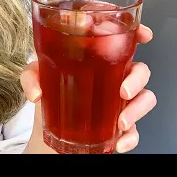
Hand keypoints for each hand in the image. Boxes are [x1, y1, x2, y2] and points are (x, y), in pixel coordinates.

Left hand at [21, 24, 156, 153]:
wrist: (50, 126)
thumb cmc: (49, 92)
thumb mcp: (36, 76)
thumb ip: (32, 76)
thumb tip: (37, 93)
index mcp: (99, 58)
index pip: (124, 41)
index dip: (139, 35)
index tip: (144, 36)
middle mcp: (114, 77)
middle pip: (140, 70)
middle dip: (138, 80)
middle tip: (123, 91)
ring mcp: (120, 101)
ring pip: (145, 98)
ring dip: (138, 110)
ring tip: (121, 122)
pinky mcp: (121, 124)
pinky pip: (136, 130)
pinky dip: (131, 138)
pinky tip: (119, 142)